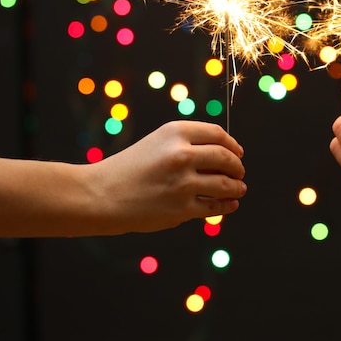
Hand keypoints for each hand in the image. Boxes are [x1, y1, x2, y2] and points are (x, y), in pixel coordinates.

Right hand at [87, 121, 246, 233]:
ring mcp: (183, 182)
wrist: (101, 195)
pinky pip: (215, 206)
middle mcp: (181, 154)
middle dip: (237, 166)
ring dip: (237, 187)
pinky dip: (227, 205)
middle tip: (240, 172)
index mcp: (175, 132)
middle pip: (225, 157)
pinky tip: (230, 204)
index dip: (232, 144)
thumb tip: (224, 154)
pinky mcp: (182, 208)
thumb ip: (187, 145)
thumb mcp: (156, 143)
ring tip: (239, 188)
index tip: (237, 152)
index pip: (217, 133)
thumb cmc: (129, 169)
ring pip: (225, 184)